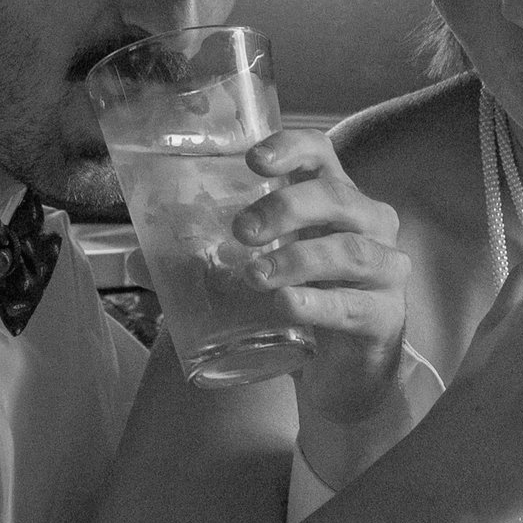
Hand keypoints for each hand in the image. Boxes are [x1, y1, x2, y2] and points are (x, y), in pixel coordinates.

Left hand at [229, 129, 409, 428]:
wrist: (342, 375)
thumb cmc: (301, 304)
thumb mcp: (261, 270)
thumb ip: (205, 261)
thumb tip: (137, 260)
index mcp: (335, 199)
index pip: (321, 154)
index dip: (291, 148)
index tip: (253, 161)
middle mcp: (369, 224)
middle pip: (335, 198)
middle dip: (285, 207)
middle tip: (241, 231)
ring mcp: (385, 270)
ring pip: (350, 251)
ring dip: (297, 259)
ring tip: (254, 275)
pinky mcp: (385, 316)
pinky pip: (355, 305)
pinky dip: (318, 304)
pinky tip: (287, 306)